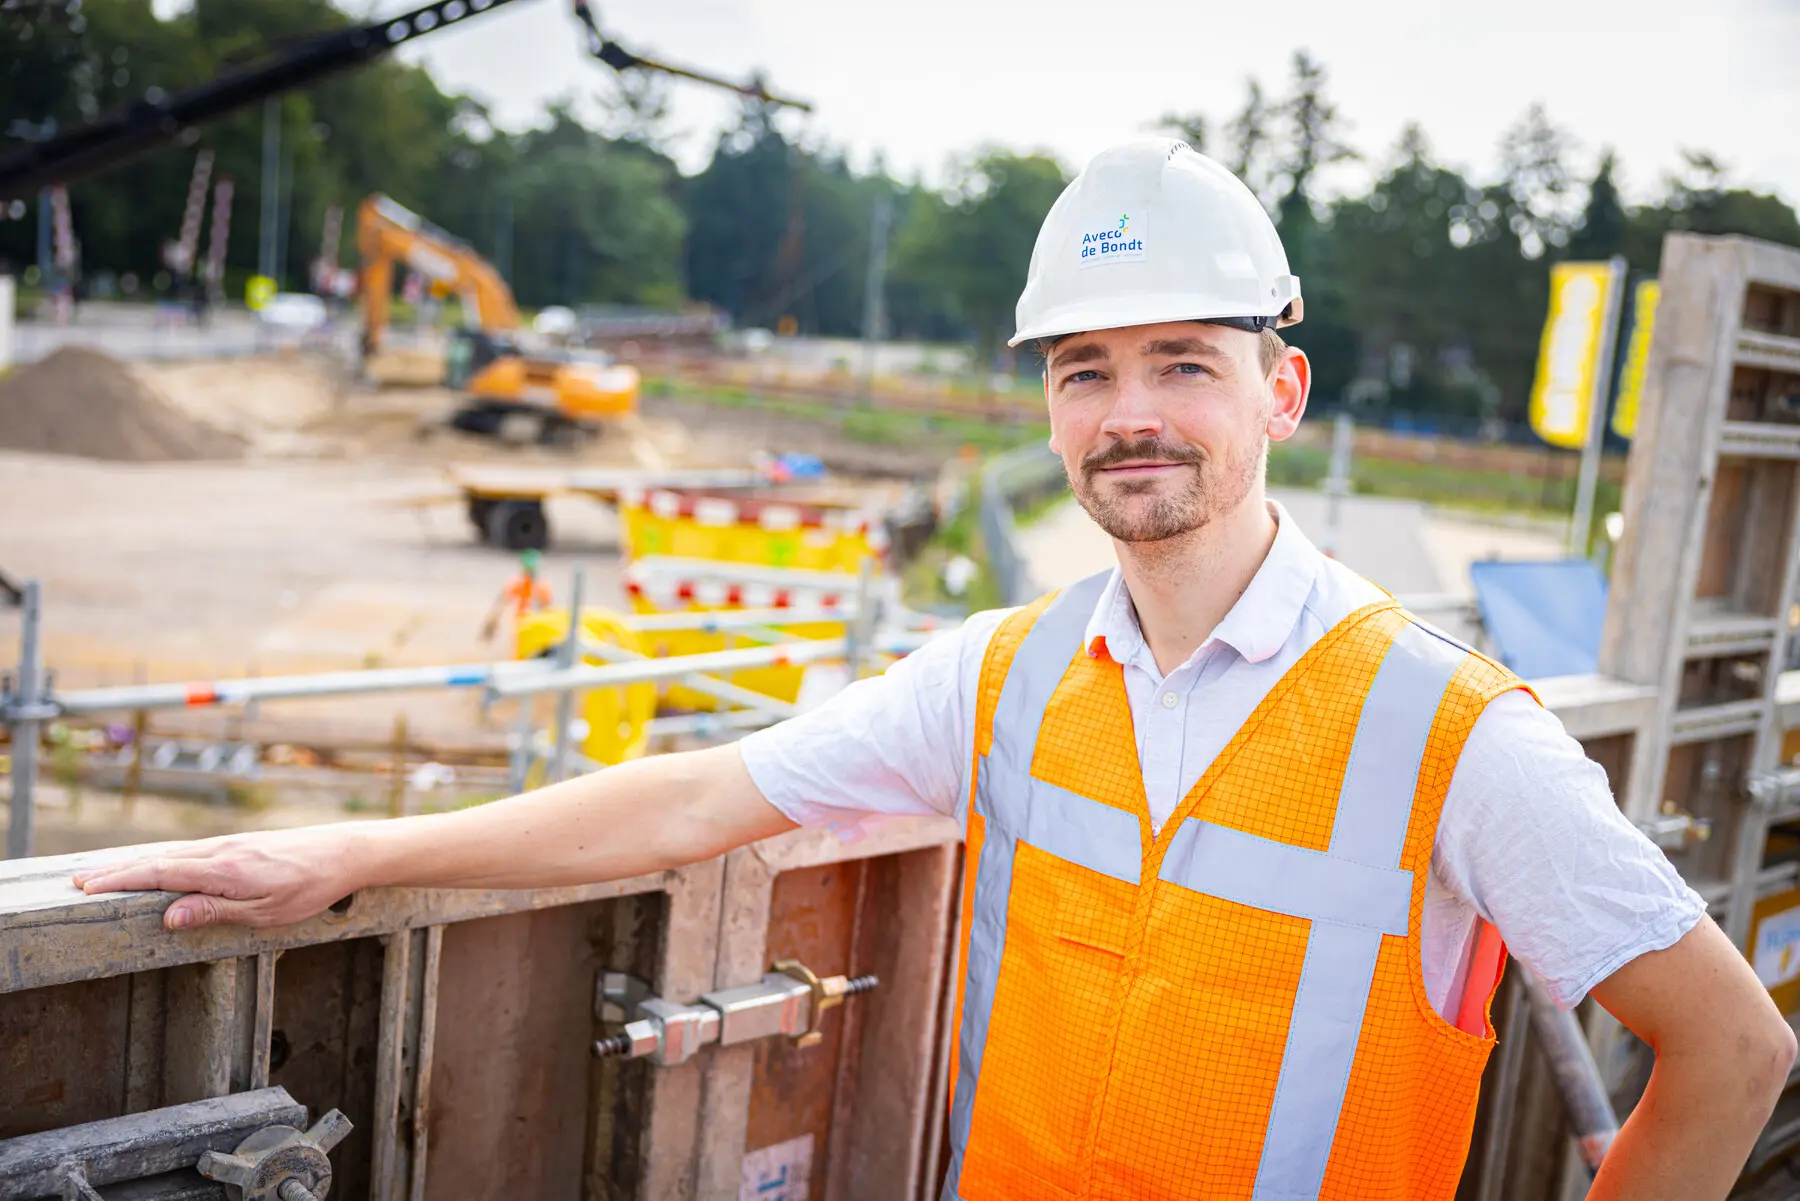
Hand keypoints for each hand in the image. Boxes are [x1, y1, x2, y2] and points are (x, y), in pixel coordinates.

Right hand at [71, 825, 367, 930]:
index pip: (158, 874)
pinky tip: (155, 866)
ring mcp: (229, 845)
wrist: (343, 853)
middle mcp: (220, 852)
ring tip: (104, 875)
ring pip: (172, 855)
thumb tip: (168, 916)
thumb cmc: (308, 887)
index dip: (120, 881)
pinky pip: (190, 852)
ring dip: (136, 864)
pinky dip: (163, 859)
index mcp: (221, 870)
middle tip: (77, 883)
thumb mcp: (264, 911)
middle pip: (157, 861)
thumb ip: (215, 911)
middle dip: (116, 872)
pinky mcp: (239, 845)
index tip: (87, 889)